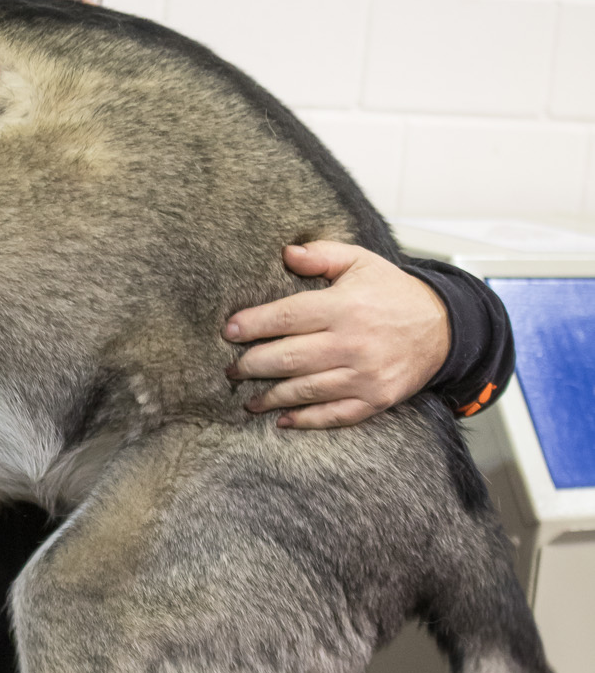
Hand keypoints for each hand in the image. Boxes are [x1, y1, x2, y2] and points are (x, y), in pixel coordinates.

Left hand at [223, 242, 449, 429]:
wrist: (444, 328)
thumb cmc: (394, 293)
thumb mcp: (361, 262)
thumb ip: (322, 256)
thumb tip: (286, 252)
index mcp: (345, 306)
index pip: (287, 316)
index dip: (254, 324)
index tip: (229, 331)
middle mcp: (352, 343)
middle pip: (288, 358)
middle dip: (252, 365)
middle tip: (231, 369)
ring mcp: (365, 375)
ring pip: (305, 390)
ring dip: (270, 397)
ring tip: (247, 398)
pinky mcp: (376, 399)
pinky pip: (334, 415)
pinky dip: (306, 420)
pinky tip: (282, 420)